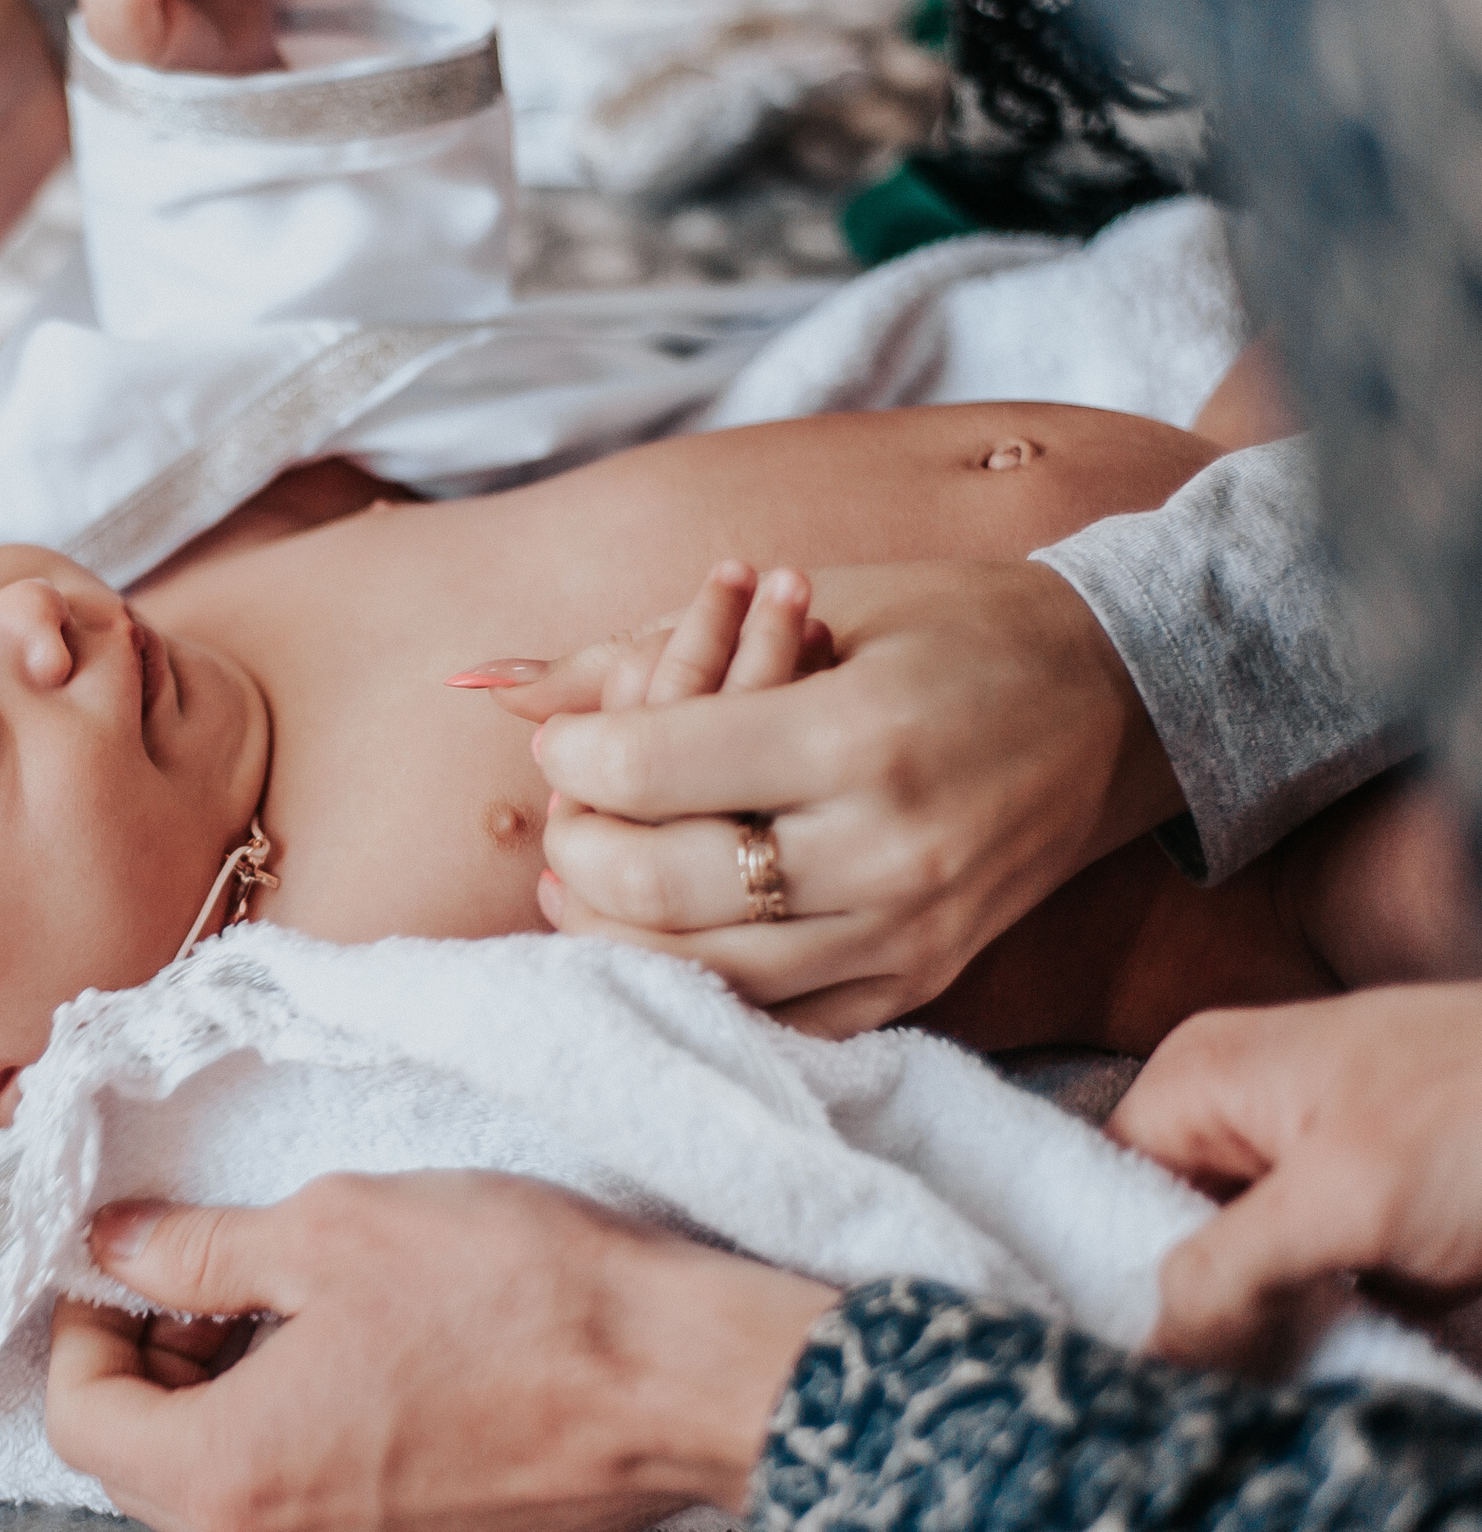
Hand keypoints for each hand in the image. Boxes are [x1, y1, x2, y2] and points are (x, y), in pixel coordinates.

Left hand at [43, 1171, 836, 1531]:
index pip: (81, 1423)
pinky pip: (301, 1504)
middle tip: (203, 1271)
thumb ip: (201, 1250)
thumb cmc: (513, 1298)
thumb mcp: (331, 1232)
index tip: (117, 1264)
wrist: (672, 1382)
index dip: (78, 1330)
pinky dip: (288, 1431)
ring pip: (222, 1488)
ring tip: (282, 1300)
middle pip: (144, 1465)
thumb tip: (117, 1245)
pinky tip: (345, 1352)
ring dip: (220, 1395)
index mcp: (230, 1478)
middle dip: (152, 1360)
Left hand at [457, 559, 1185, 1035]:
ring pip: (704, 971)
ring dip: (614, 926)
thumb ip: (646, 645)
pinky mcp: (920, 979)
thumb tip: (498, 684)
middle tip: (564, 812)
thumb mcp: (814, 598)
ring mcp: (906, 931)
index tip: (564, 739)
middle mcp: (884, 849)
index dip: (574, 754)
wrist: (1121, 699)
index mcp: (856, 735)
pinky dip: (697, 983)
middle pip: (661, 885)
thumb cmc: (956, 626)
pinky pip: (777, 1019)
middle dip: (576, 848)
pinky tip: (658, 934)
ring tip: (582, 875)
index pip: (650, 768)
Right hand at [1109, 985, 1481, 1374]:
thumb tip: (1149, 1344)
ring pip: (1257, 1265)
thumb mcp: (1343, 1198)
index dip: (1123, 1263)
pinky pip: (1325, 1277)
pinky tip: (1372, 1332)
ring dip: (1287, 1319)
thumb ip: (1226, 1271)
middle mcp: (1249, 1108)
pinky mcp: (1384, 1206)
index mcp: (1204, 1072)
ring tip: (1330, 1333)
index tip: (1154, 1342)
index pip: (1109, 1179)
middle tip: (1255, 1353)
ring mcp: (1321, 1158)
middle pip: (1181, 1230)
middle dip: (1214, 1302)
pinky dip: (1343, 1319)